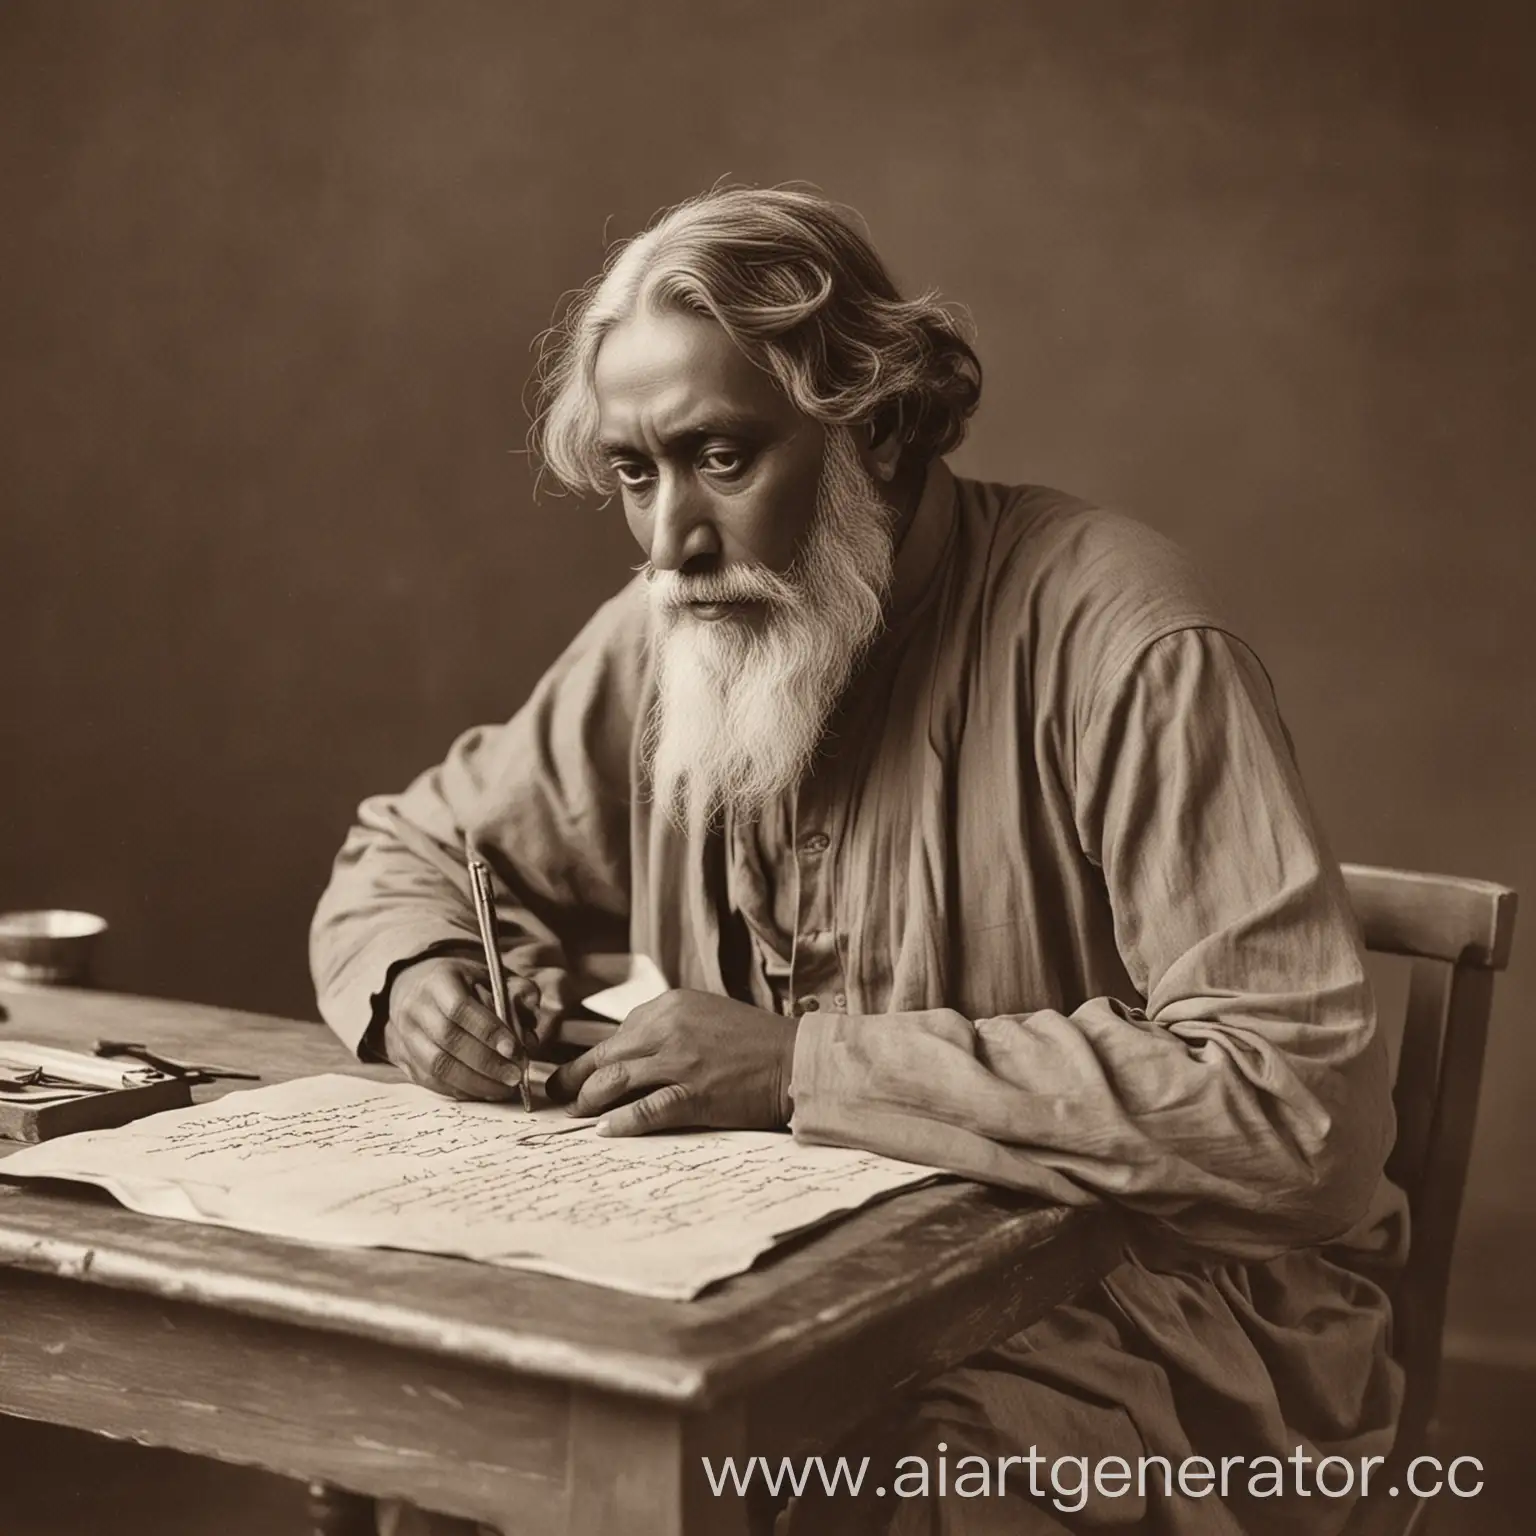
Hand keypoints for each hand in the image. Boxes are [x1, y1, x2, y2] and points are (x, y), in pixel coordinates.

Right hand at [383, 956, 539, 1100]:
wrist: (415, 988)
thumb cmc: (462, 984)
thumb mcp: (491, 976)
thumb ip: (518, 995)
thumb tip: (530, 1031)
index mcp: (439, 980)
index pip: (460, 1008)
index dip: (488, 1031)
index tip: (514, 1049)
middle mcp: (416, 1007)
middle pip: (448, 1040)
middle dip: (487, 1063)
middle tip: (515, 1075)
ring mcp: (405, 1035)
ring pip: (437, 1066)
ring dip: (475, 1082)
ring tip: (504, 1088)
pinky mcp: (403, 1058)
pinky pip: (430, 1081)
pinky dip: (460, 1090)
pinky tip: (484, 1090)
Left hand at [545, 989, 798, 1135]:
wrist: (795, 1061)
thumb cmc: (751, 1041)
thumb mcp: (702, 1015)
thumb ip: (664, 1029)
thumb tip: (624, 1056)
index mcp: (668, 1006)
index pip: (615, 1035)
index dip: (592, 1060)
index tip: (575, 1075)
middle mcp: (668, 1029)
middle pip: (604, 1058)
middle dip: (574, 1081)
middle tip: (557, 1098)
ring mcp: (680, 1062)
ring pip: (614, 1083)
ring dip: (588, 1102)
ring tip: (576, 1116)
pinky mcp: (694, 1095)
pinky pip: (645, 1111)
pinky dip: (620, 1123)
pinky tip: (605, 1132)